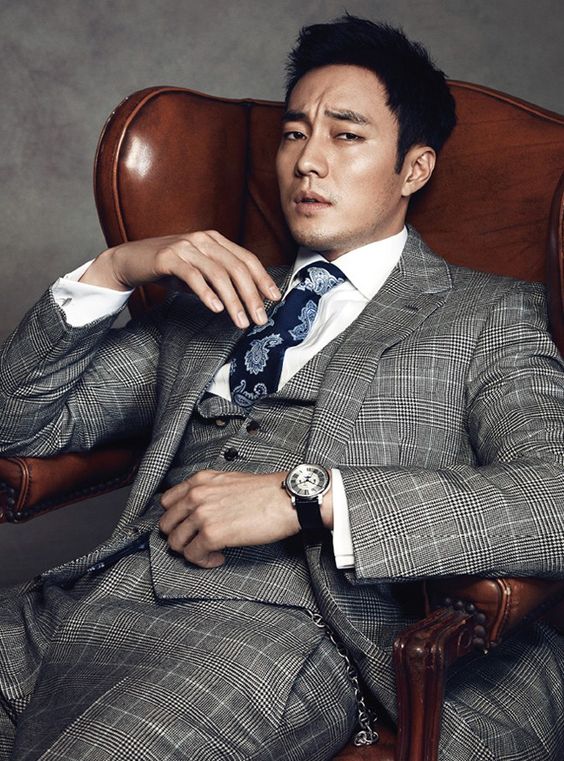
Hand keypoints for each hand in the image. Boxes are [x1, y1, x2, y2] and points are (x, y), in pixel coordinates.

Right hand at [80, 230, 281, 327]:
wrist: (131, 260)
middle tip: (260, 319)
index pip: (246, 259)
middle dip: (252, 296)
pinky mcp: (168, 257)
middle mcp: (203, 239)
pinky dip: (206, 293)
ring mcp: (186, 246)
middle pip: (236, 268)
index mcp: (215, 240)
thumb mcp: (200, 273)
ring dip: (233, 301)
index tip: (274, 299)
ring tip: (241, 322)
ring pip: (218, 274)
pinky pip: (193, 276)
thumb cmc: (169, 269)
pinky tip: (215, 309)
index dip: (262, 279)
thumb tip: (248, 300)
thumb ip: (220, 281)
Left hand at [158, 470, 299, 567]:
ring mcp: (202, 515)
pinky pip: (193, 555)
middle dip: (180, 537)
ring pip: (176, 542)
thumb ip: (209, 492)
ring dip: (190, 552)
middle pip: (167, 524)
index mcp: (200, 481)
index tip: (184, 527)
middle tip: (195, 543)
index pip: (167, 501)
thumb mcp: (230, 481)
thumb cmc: (266, 492)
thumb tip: (200, 510)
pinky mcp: (212, 535)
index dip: (174, 518)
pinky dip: (203, 561)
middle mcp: (197, 495)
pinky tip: (217, 558)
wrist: (287, 499)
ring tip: (208, 553)